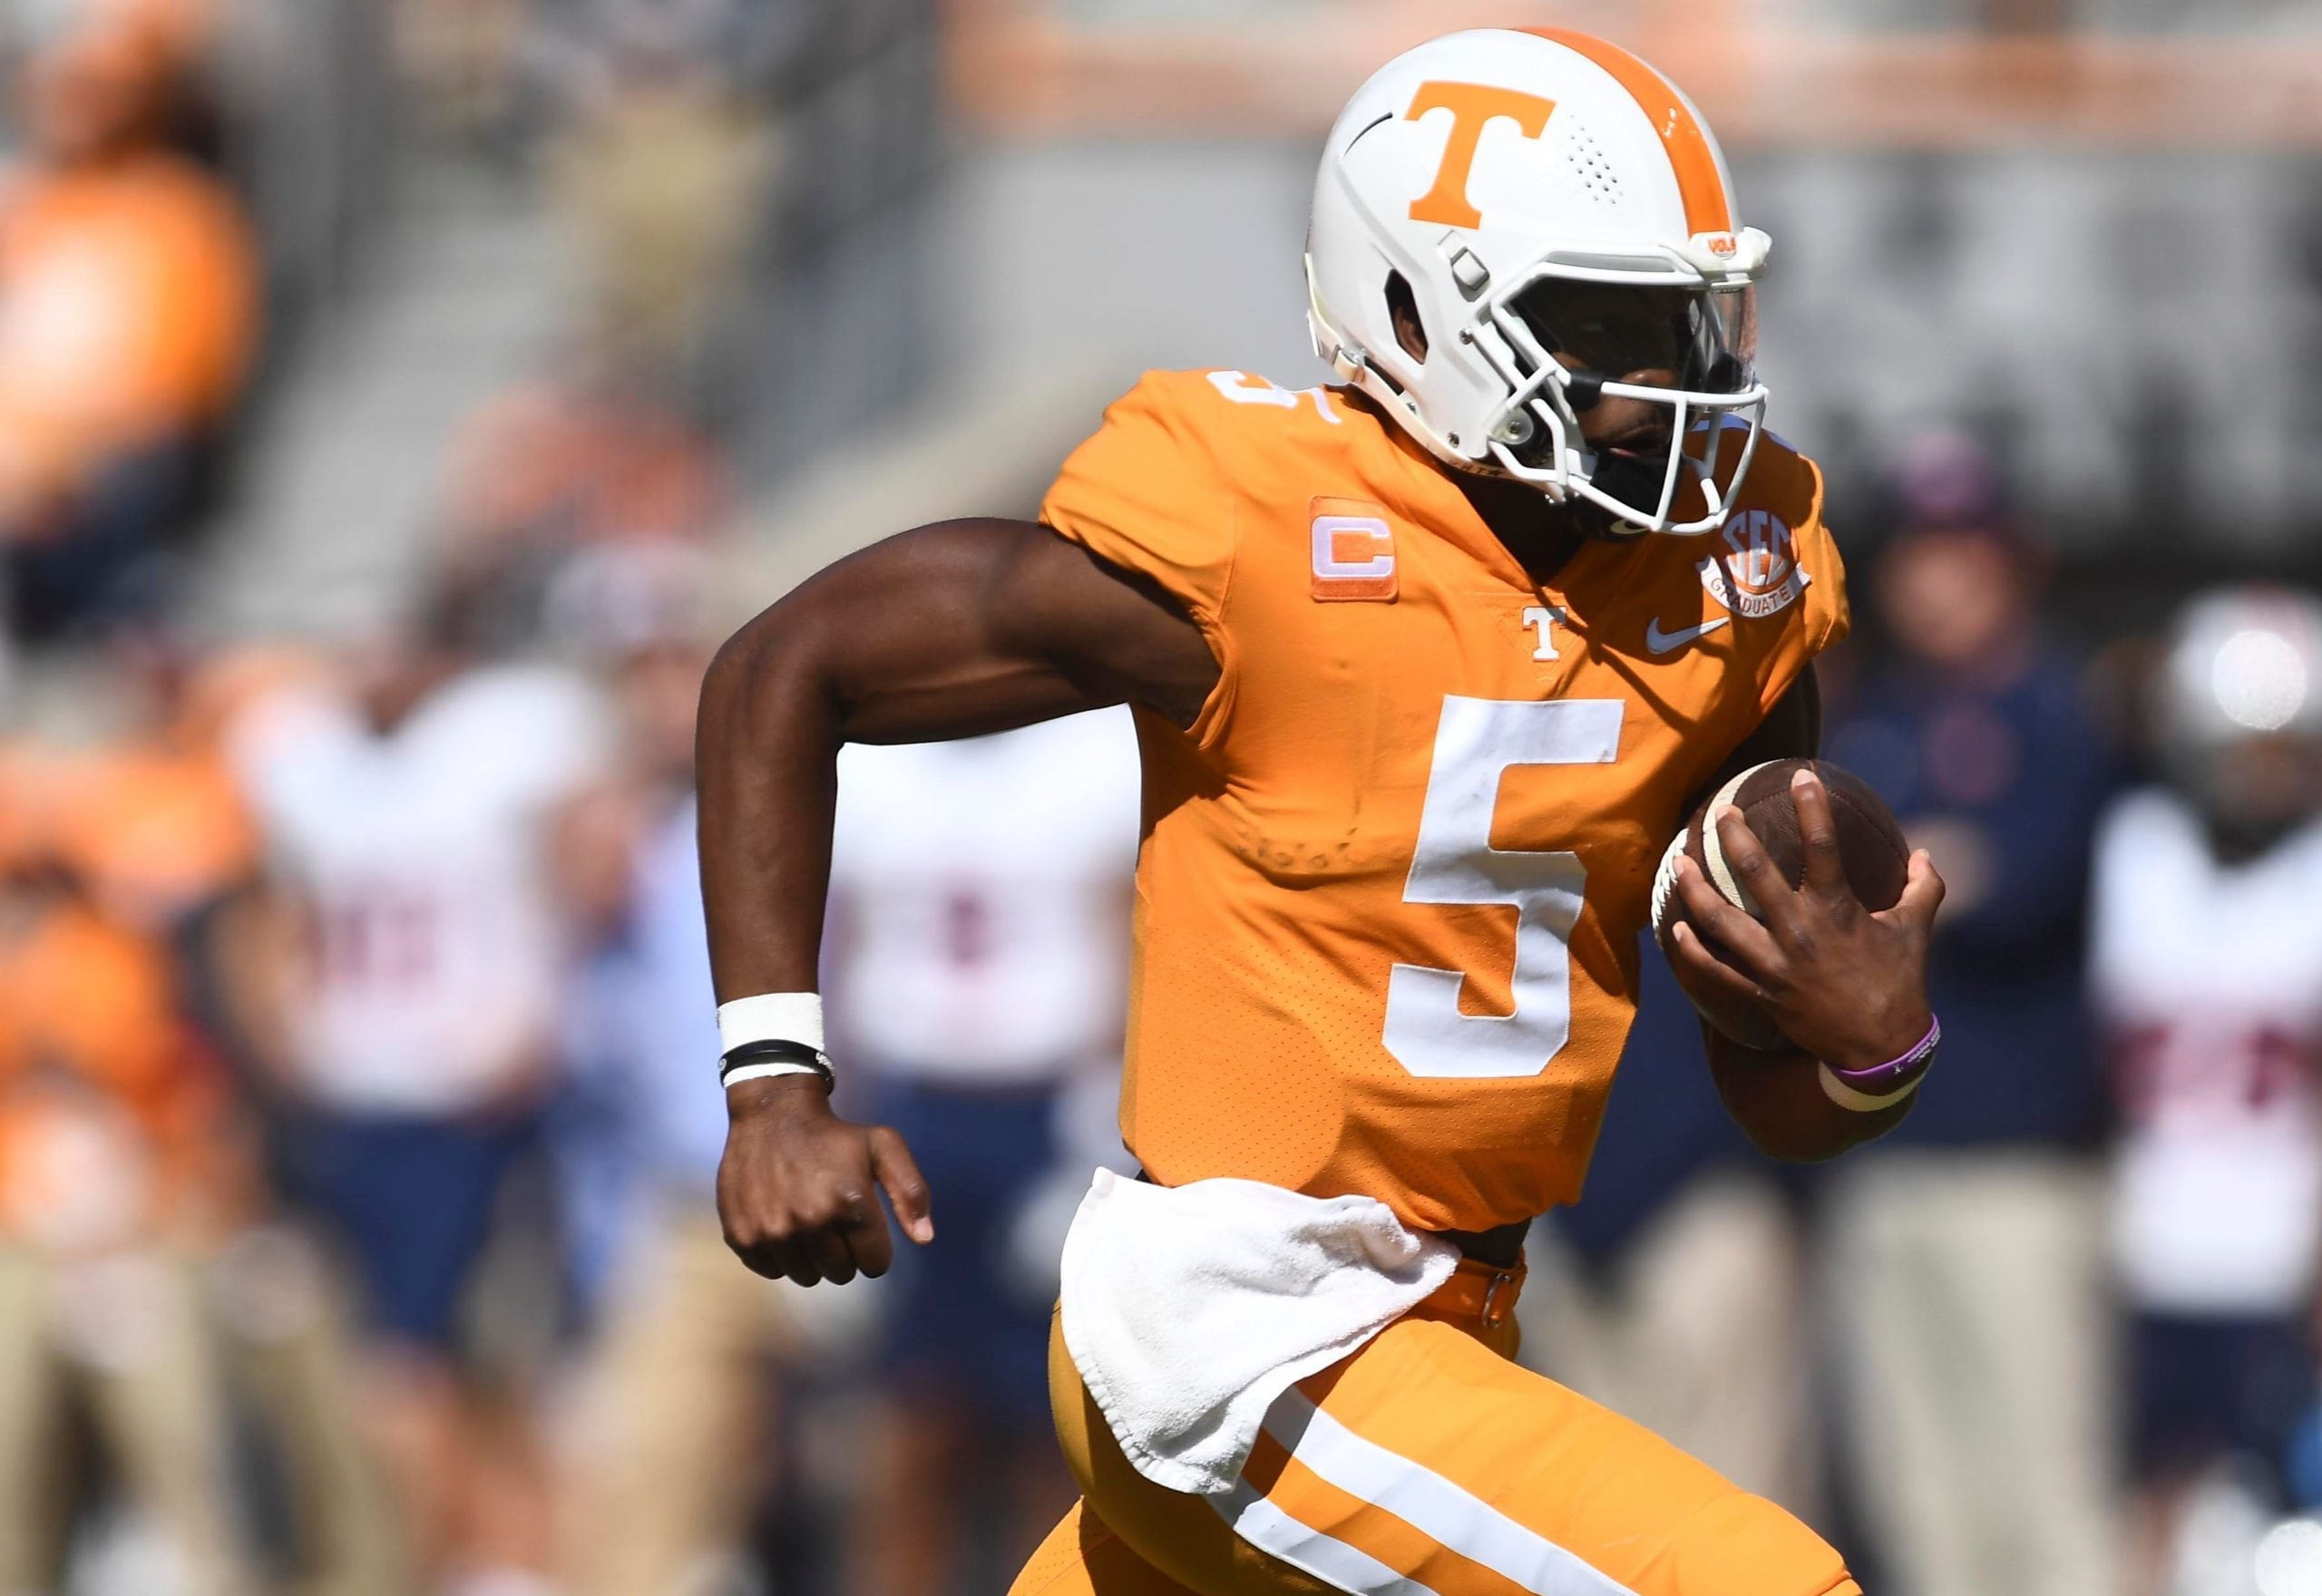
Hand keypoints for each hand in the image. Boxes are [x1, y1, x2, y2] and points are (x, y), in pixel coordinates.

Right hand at [717, 1075, 932, 1284]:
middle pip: (841, 1274)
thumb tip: (924, 1239)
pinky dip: (779, 1255)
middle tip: (834, 1221)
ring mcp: (772, 1231)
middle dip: (844, 1254)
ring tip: (807, 1221)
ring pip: (806, 1277)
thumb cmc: (835, 1133)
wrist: (772, 1113)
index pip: (875, 1264)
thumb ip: (911, 1192)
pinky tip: (780, 1221)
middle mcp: (810, 1221)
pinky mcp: (742, 1236)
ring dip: (811, 1257)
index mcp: (849, 1202)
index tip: (863, 1226)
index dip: (874, 1248)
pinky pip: (772, 1270)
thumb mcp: (884, 1146)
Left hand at [1663, 768, 1944, 1072]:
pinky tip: (1676, 928)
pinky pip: (1715, 970)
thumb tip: (1925, 852)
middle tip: (1721, 813)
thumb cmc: (1899, 983)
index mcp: (1837, 910)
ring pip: (1720, 921)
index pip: (1822, 845)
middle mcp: (1799, 932)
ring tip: (1679, 863)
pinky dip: (1691, 950)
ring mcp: (1774, 964)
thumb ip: (1922, 887)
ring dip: (1695, 890)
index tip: (1800, 775)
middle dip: (1734, 837)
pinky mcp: (1760, 992)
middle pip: (1755, 873)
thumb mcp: (1915, 930)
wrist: (1881, 1049)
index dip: (1811, 806)